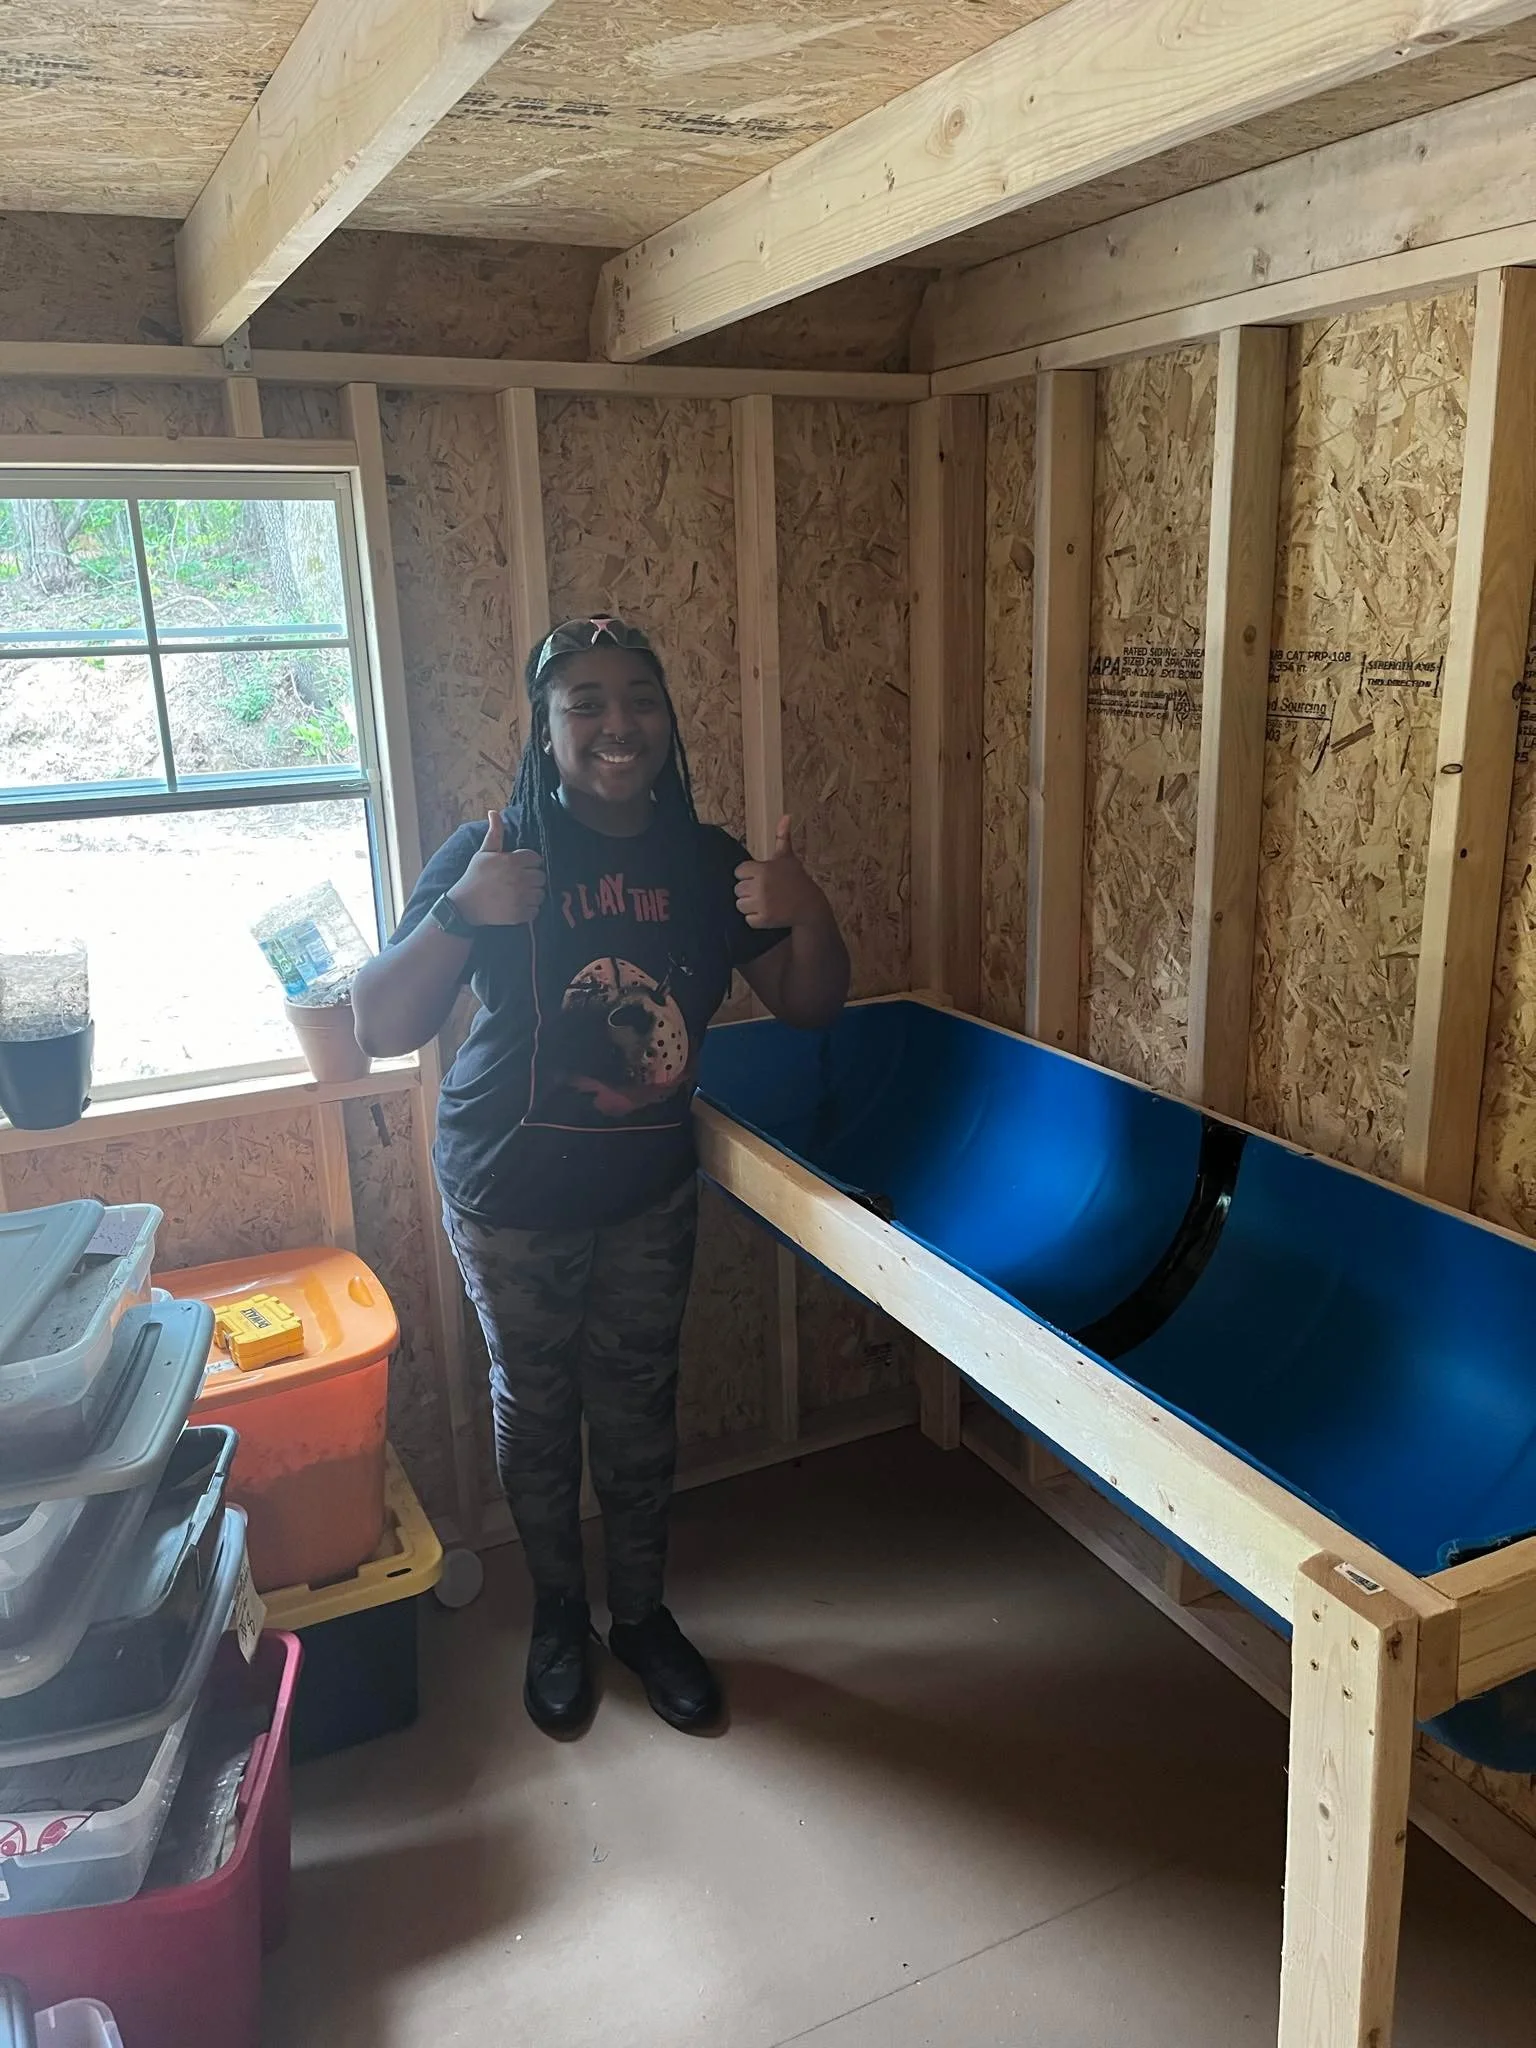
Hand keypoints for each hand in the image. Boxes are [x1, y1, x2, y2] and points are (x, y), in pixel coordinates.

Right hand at [448, 811, 545, 926]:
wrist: (464, 905)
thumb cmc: (474, 877)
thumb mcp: (483, 853)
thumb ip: (495, 833)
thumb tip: (494, 812)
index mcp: (511, 861)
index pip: (536, 859)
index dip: (530, 863)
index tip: (520, 867)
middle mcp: (518, 878)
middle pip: (541, 876)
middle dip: (533, 878)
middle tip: (520, 881)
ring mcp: (520, 897)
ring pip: (541, 893)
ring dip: (533, 894)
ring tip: (519, 893)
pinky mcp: (520, 914)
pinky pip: (536, 910)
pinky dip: (530, 909)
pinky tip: (517, 905)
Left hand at [734, 817, 827, 930]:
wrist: (810, 905)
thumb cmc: (797, 879)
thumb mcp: (788, 858)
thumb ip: (782, 837)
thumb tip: (786, 816)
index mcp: (762, 869)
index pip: (739, 871)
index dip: (748, 875)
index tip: (760, 878)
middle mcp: (760, 886)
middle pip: (738, 889)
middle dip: (749, 891)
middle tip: (764, 891)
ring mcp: (761, 904)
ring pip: (740, 905)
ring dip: (750, 905)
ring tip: (764, 902)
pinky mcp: (763, 919)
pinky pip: (748, 919)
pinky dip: (756, 919)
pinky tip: (767, 913)